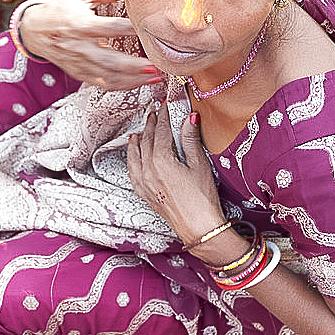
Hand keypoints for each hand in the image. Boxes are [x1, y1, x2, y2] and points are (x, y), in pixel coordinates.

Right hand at [19, 0, 164, 89]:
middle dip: (134, 66)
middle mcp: (81, 47)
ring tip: (155, 77)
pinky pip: (104, 84)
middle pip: (110, 60)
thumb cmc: (60, 11)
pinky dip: (123, 86)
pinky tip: (139, 83)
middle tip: (156, 65)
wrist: (34, 31)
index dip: (130, 29)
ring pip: (109, 77)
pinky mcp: (80, 74)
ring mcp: (80, 63)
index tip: (150, 30)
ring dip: (133, 80)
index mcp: (82, 24)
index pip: (110, 27)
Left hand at [127, 107, 223, 243]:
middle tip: (154, 113)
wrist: (199, 228)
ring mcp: (144, 183)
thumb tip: (189, 118)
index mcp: (161, 161)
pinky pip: (133, 172)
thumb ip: (191, 140)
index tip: (165, 105)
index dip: (163, 116)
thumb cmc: (202, 198)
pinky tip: (135, 157)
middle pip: (146, 141)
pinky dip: (132, 160)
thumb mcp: (200, 165)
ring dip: (137, 141)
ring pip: (135, 156)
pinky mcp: (145, 194)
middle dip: (150, 125)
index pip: (160, 131)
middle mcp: (148, 170)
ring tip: (138, 132)